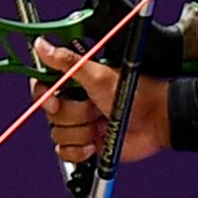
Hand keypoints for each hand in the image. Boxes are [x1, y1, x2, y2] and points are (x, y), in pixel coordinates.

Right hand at [32, 38, 169, 167]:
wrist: (155, 123)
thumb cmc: (134, 94)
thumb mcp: (97, 75)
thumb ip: (67, 61)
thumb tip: (42, 45)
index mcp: (74, 83)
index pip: (43, 88)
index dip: (44, 96)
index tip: (55, 99)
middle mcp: (75, 102)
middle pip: (51, 114)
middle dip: (74, 115)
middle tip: (94, 109)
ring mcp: (79, 124)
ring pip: (58, 134)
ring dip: (82, 133)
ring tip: (101, 125)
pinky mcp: (84, 144)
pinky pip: (65, 153)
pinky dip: (79, 151)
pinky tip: (95, 143)